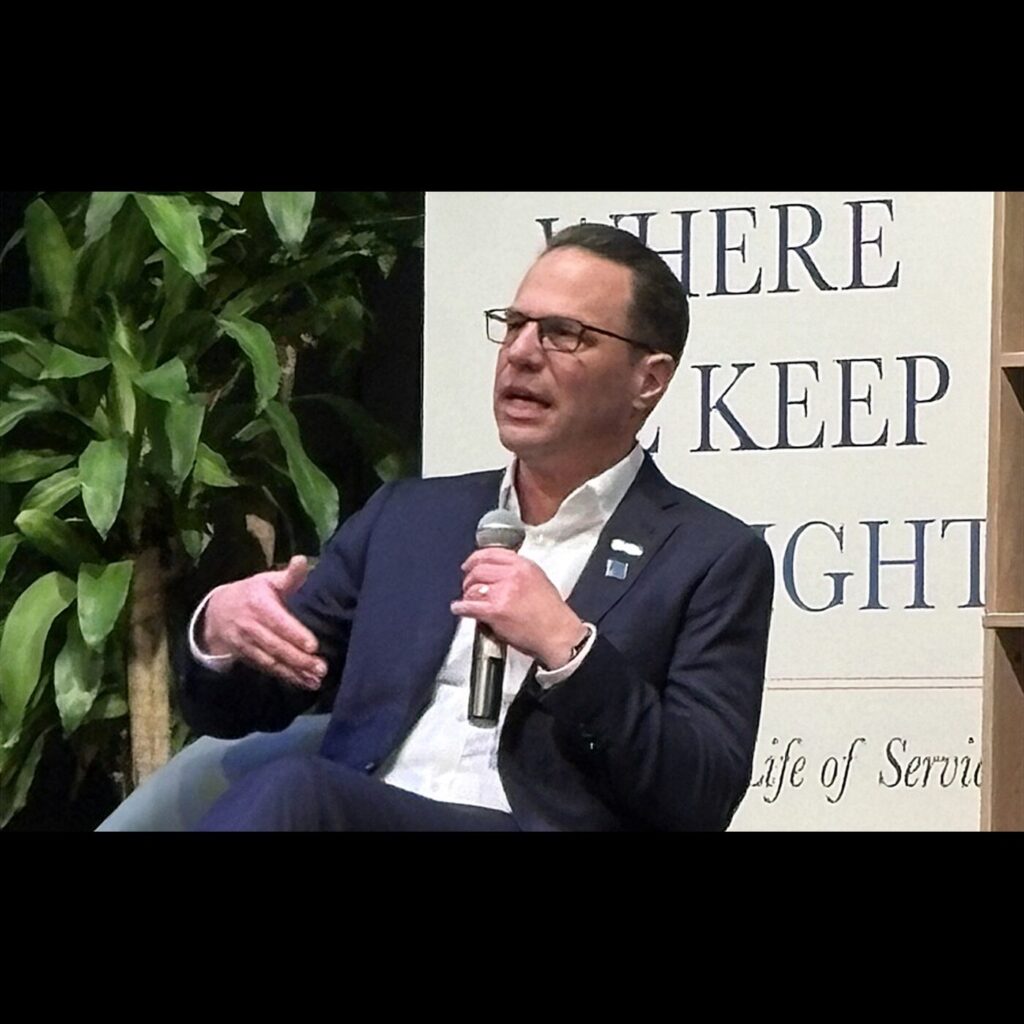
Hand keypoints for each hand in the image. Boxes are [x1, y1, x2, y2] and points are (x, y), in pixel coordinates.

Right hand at [202, 555, 327, 689]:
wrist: (216, 613)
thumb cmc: (251, 593)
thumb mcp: (266, 580)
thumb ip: (288, 576)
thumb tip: (303, 560)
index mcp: (258, 604)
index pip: (278, 622)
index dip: (295, 634)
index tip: (313, 645)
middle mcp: (251, 626)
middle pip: (277, 645)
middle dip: (299, 659)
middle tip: (321, 668)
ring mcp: (247, 644)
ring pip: (272, 660)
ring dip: (295, 672)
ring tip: (315, 680)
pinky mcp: (247, 657)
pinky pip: (268, 669)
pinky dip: (286, 677)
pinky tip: (303, 684)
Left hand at [451, 548, 585, 668]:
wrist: (558, 635)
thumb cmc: (551, 613)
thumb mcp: (539, 580)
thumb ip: (518, 572)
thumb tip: (497, 572)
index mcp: (524, 566)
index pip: (491, 553)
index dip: (475, 559)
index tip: (470, 564)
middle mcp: (513, 575)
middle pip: (479, 569)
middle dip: (469, 578)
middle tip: (468, 586)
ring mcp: (503, 593)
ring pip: (473, 587)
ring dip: (467, 595)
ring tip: (468, 600)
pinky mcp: (495, 611)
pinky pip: (470, 606)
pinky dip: (461, 608)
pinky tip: (459, 609)